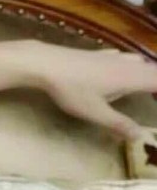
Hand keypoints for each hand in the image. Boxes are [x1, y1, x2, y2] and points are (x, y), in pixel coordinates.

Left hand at [20, 41, 156, 141]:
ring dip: (147, 70)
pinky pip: (122, 56)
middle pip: (152, 69)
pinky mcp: (96, 52)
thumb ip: (119, 123)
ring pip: (138, 60)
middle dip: (156, 81)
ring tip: (148, 82)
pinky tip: (124, 63)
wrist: (44, 62)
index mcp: (131, 77)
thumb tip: (142, 136)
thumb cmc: (71, 89)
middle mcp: (126, 64)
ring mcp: (110, 56)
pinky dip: (130, 63)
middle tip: (154, 95)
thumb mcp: (95, 112)